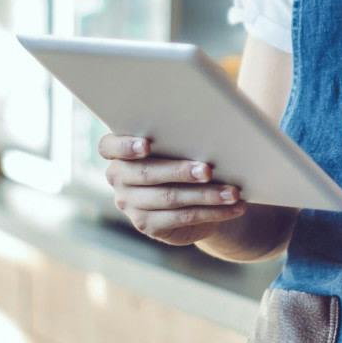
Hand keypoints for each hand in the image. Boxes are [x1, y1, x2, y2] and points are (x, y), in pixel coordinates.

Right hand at [100, 134, 248, 245]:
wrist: (196, 196)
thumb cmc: (187, 154)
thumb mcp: (181, 141)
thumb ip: (182, 131)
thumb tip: (210, 117)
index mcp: (119, 151)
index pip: (108, 147)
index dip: (125, 146)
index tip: (147, 145)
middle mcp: (118, 177)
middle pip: (147, 174)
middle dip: (181, 171)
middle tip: (208, 170)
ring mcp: (130, 204)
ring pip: (169, 198)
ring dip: (205, 195)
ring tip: (232, 192)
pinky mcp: (148, 225)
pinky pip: (182, 217)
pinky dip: (212, 212)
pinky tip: (233, 208)